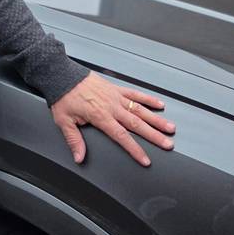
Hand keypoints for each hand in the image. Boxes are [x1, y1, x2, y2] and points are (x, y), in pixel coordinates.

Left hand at [51, 72, 175, 166]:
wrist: (62, 75)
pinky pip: (135, 94)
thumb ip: (74, 140)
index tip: (146, 159)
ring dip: (156, 119)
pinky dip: (148, 99)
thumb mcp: (64, 121)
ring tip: (170, 127)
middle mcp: (112, 107)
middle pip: (137, 124)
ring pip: (140, 110)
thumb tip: (79, 157)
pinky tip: (159, 104)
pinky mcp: (116, 88)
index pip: (121, 136)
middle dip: (154, 136)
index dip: (135, 149)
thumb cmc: (63, 97)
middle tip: (168, 144)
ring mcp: (116, 97)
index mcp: (100, 116)